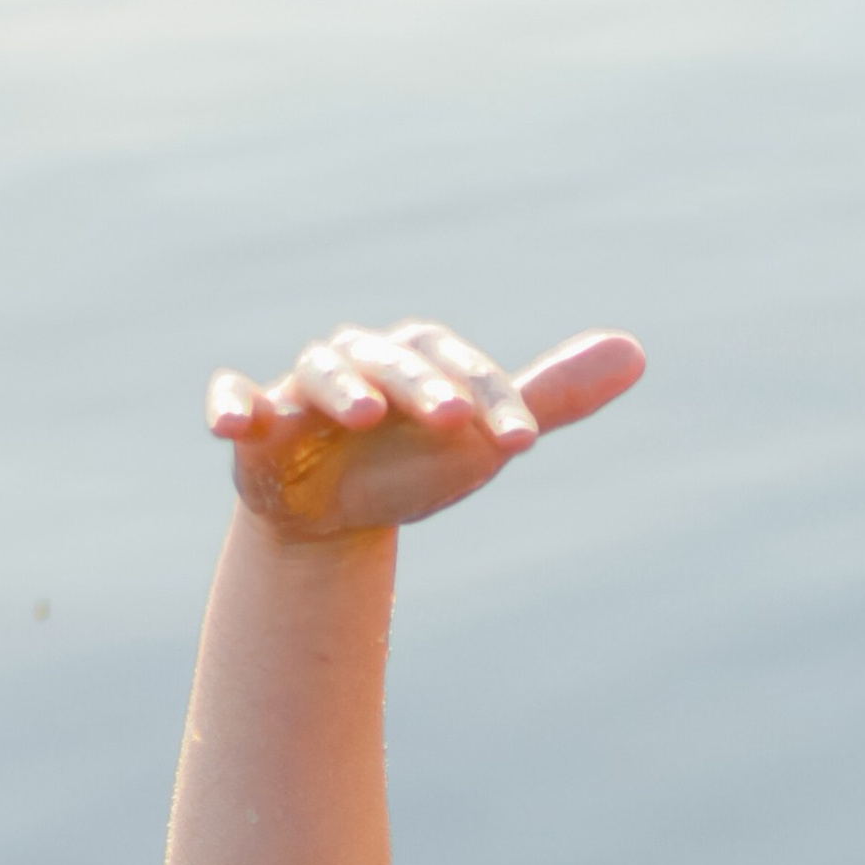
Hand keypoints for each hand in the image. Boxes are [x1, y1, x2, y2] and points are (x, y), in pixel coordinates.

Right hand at [207, 318, 646, 538]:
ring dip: (341, 387)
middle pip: (393, 361)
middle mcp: (363, 360)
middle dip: (422, 387)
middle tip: (454, 420)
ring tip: (364, 414)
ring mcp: (305, 387)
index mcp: (421, 359)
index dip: (494, 400)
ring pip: (321, 371)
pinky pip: (235, 399)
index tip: (524, 442)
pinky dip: (229, 404)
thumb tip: (635, 352)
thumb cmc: (415, 463)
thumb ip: (550, 399)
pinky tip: (233, 423)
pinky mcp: (256, 421)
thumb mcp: (484, 438)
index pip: (463, 368)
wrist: (338, 512)